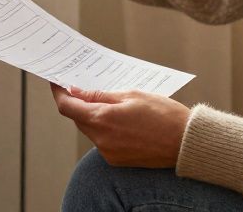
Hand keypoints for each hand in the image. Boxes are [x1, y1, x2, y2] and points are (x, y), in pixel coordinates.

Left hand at [50, 83, 189, 167]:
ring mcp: (108, 152)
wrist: (185, 143)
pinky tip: (120, 120)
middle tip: (85, 87)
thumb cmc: (163, 115)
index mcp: (102, 119)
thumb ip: (100, 95)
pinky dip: (105, 128)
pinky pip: (102, 141)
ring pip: (90, 129)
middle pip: (78, 118)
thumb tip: (76, 91)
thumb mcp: (131, 95)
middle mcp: (101, 139)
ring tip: (111, 103)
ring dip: (93, 116)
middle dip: (79, 103)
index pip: (67, 106)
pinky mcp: (116, 160)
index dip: (59, 93)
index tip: (56, 82)